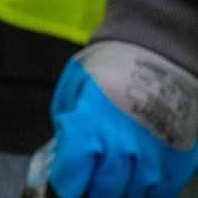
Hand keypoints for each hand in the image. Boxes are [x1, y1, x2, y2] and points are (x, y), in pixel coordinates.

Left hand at [48, 42, 197, 197]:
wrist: (156, 55)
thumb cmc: (106, 72)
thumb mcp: (72, 95)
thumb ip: (68, 133)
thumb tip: (67, 165)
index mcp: (88, 128)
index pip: (70, 180)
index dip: (63, 187)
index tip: (62, 186)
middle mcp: (122, 148)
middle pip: (101, 193)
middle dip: (88, 192)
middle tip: (84, 184)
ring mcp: (153, 159)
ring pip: (130, 196)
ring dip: (115, 192)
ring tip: (108, 180)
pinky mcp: (177, 164)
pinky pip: (158, 193)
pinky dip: (141, 191)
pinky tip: (132, 180)